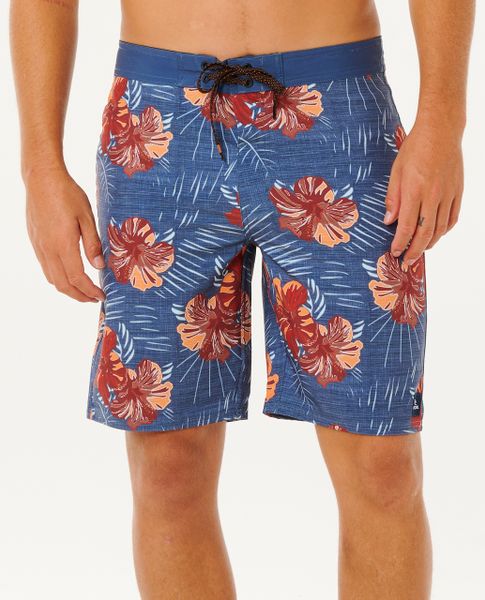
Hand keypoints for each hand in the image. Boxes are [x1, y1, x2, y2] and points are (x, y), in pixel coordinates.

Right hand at [25, 166, 105, 302]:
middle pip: (63, 284)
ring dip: (68, 289)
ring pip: (52, 278)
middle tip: (94, 299)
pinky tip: (69, 274)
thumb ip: (93, 243)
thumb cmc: (67, 194)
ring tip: (83, 290)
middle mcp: (48, 249)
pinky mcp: (35, 242)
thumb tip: (99, 266)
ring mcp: (39, 246)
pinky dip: (58, 278)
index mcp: (63, 245)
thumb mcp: (87, 217)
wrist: (42, 179)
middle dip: (79, 296)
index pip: (78, 278)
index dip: (90, 291)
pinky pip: (46, 267)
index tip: (102, 296)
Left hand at [384, 121, 463, 266]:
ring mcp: (448, 194)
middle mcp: (433, 195)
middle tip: (407, 261)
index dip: (400, 243)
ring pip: (440, 228)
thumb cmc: (414, 149)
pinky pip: (452, 218)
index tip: (394, 252)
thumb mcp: (396, 172)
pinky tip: (436, 235)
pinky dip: (445, 230)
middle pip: (425, 233)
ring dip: (430, 243)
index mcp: (414, 191)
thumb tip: (388, 222)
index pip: (406, 226)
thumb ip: (393, 198)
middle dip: (415, 251)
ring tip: (420, 251)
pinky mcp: (458, 191)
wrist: (441, 131)